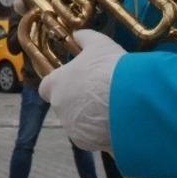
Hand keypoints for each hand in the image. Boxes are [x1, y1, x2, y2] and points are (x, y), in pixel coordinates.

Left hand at [38, 30, 123, 151]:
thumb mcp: (99, 44)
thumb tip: (78, 34)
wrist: (130, 99)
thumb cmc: (110, 68)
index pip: (46, 87)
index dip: (59, 84)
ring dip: (91, 118)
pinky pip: (93, 137)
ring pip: (79, 123)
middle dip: (79, 101)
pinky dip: (102, 132)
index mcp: (56, 85)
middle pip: (65, 106)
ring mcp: (73, 128)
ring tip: (114, 107)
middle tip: (101, 93)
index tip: (74, 81)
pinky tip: (119, 122)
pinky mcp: (89, 143)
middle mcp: (59, 109)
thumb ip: (85, 38)